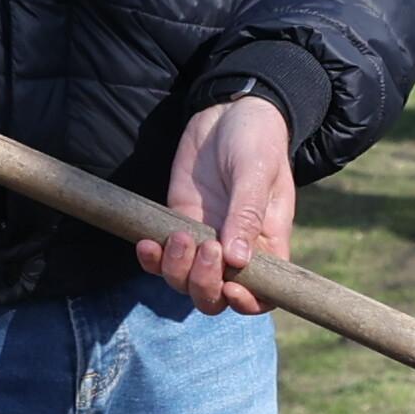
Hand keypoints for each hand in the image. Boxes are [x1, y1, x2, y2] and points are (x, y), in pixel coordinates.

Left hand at [143, 96, 297, 316]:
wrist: (228, 110)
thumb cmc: (257, 139)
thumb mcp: (257, 172)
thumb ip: (247, 214)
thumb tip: (237, 261)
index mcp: (268, 244)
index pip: (263, 294)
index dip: (247, 303)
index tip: (231, 285)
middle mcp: (235, 250)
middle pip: (215, 297)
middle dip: (204, 285)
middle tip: (204, 246)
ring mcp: (204, 239)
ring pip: (184, 282)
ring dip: (177, 270)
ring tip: (181, 236)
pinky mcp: (178, 223)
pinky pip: (160, 257)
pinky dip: (151, 258)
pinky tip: (147, 244)